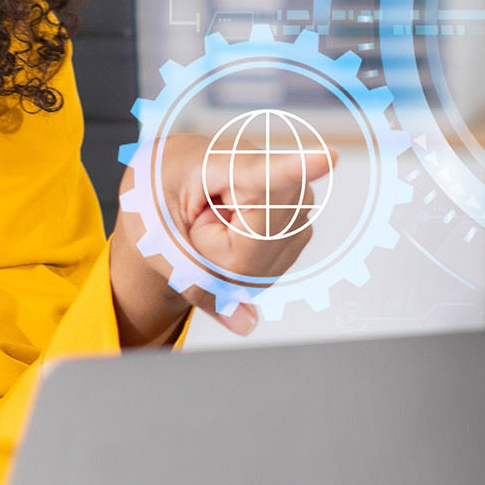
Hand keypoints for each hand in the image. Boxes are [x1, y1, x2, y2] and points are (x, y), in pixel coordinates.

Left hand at [109, 132, 331, 340]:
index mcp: (216, 162)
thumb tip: (245, 325)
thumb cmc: (157, 199)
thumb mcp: (157, 241)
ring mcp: (290, 195)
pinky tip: (235, 234)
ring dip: (236, 262)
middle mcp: (266, 171)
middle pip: (256, 251)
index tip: (327, 159)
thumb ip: (197, 284)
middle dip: (221, 258)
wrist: (166, 182)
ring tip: (215, 223)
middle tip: (197, 224)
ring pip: (268, 264)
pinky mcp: (300, 218)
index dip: (298, 167)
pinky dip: (250, 264)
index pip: (262, 172)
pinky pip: (275, 265)